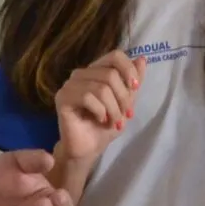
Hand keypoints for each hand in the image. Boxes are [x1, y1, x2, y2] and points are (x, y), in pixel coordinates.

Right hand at [54, 49, 140, 163]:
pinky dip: (100, 111)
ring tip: (114, 122)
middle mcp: (81, 74)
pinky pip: (87, 97)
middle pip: (110, 74)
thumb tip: (142, 59)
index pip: (114, 56)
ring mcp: (70, 84)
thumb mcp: (126, 103)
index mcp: (96, 71)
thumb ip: (132, 81)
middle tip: (125, 115)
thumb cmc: (105, 126)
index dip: (128, 69)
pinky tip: (100, 120)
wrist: (89, 149)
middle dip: (123, 98)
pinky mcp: (62, 98)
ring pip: (101, 88)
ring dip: (113, 109)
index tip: (135, 88)